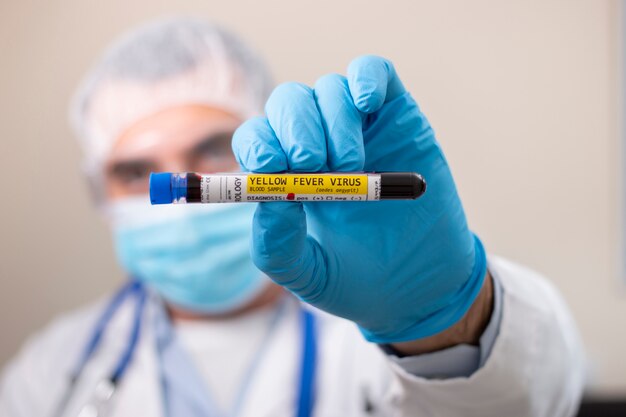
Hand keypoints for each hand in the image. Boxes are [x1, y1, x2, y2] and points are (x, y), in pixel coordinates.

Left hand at [232, 56, 486, 342]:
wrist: (422, 288)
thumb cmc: (358, 280)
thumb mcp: (307, 274)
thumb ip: (277, 243)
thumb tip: (266, 194)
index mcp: (288, 177)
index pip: (258, 139)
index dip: (258, 144)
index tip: (270, 168)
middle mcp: (319, 145)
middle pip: (289, 104)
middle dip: (294, 129)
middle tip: (310, 166)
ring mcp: (359, 128)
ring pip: (329, 89)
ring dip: (332, 122)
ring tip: (350, 167)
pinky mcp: (397, 116)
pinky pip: (374, 73)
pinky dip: (365, 79)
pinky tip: (365, 104)